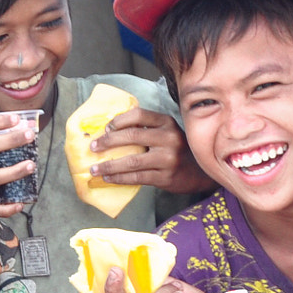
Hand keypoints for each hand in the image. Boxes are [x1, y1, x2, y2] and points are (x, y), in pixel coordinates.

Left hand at [91, 109, 210, 194]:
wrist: (199, 173)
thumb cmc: (176, 150)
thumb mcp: (167, 132)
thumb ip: (147, 128)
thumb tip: (110, 130)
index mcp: (167, 123)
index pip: (139, 115)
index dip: (119, 120)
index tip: (106, 128)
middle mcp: (169, 138)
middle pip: (132, 136)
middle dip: (108, 142)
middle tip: (93, 147)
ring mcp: (168, 159)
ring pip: (131, 161)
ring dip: (109, 165)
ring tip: (94, 169)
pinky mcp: (165, 177)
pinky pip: (136, 177)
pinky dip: (119, 178)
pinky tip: (108, 178)